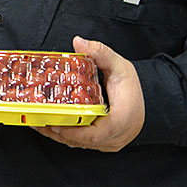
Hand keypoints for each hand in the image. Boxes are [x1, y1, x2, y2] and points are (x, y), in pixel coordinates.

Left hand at [32, 36, 144, 151]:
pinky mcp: (104, 144)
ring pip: (80, 145)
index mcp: (122, 120)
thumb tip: (78, 42)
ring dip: (58, 135)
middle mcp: (116, 137)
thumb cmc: (133, 85)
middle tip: (37, 120)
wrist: (149, 100)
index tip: (54, 124)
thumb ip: (100, 52)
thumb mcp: (119, 65)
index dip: (72, 131)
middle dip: (57, 131)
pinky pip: (83, 144)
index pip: (94, 134)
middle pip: (82, 141)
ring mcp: (110, 143)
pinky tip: (50, 126)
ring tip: (37, 123)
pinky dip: (66, 136)